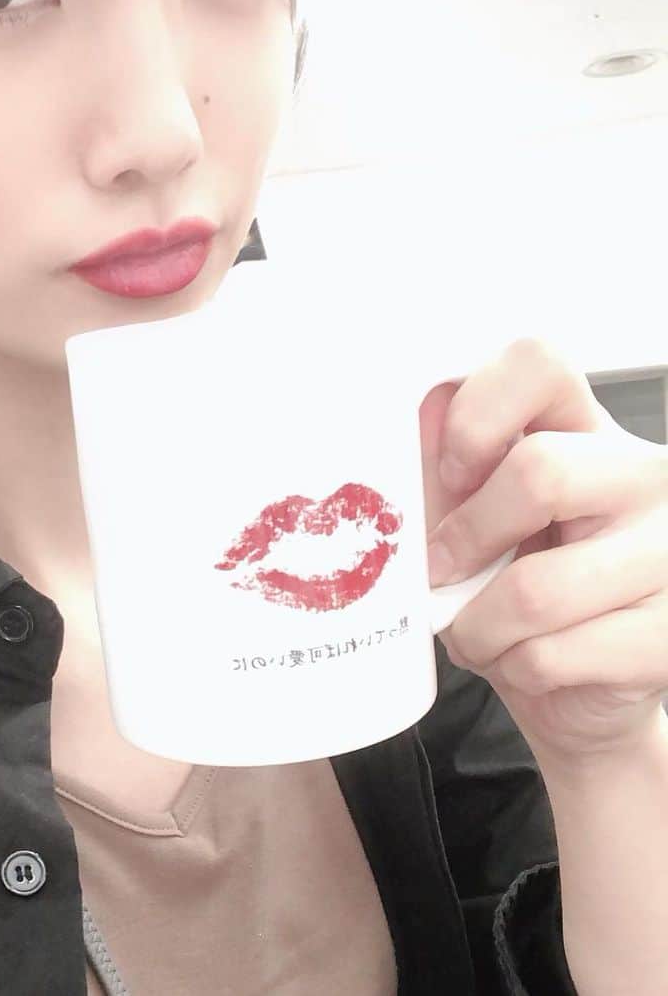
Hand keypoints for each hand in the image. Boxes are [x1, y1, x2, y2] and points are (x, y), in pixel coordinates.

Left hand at [418, 336, 667, 767]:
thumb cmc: (524, 589)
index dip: (476, 414)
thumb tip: (408, 428)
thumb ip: (445, 475)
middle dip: (466, 536)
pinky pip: (554, 654)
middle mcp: (645, 476)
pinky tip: (526, 663)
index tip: (451, 472)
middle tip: (440, 571)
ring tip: (478, 634)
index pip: (539, 362)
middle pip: (539, 471)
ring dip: (479, 628)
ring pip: (537, 588)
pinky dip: (514, 669)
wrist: (585, 689)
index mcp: (586, 429)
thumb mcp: (480, 520)